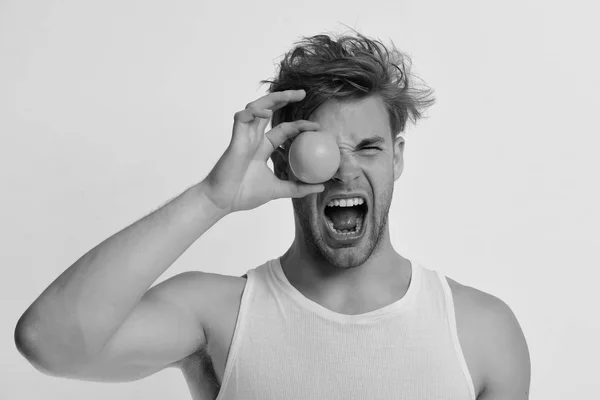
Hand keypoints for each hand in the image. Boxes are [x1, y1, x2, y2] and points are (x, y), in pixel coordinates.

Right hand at [204, 89, 324, 213]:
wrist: (223, 201)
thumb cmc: (245, 195)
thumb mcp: (279, 190)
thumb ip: (298, 188)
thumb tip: (321, 187)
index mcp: (263, 148)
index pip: (284, 129)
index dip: (300, 125)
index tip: (317, 127)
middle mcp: (254, 138)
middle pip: (270, 110)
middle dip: (285, 98)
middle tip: (303, 93)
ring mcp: (244, 136)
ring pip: (256, 107)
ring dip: (272, 99)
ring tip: (289, 95)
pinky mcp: (235, 138)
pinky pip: (242, 117)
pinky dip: (253, 112)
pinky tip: (265, 113)